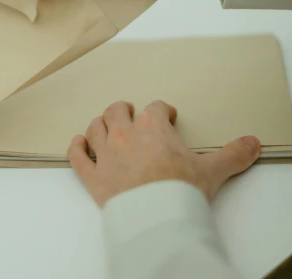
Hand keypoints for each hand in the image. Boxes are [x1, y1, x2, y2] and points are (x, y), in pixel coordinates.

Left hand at [68, 99, 259, 207]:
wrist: (157, 218)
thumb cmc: (181, 192)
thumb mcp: (212, 171)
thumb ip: (231, 155)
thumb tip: (251, 144)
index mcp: (154, 127)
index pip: (156, 108)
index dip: (162, 110)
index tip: (167, 115)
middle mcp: (126, 134)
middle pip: (118, 111)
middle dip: (124, 110)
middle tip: (130, 113)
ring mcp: (106, 154)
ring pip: (96, 128)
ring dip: (100, 124)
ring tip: (105, 126)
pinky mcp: (93, 176)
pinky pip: (76, 156)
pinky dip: (75, 148)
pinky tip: (77, 144)